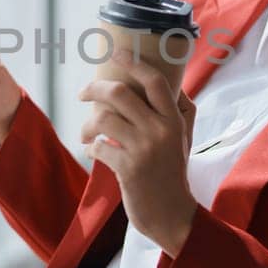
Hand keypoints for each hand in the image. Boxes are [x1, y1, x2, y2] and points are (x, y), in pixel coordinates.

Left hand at [77, 53, 198, 257]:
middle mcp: (161, 130)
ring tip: (85, 133)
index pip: (155, 82)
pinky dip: (91, 148)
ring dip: (87, 125)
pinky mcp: (128, 169)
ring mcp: (144, 150)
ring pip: (103, 119)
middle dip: (94, 89)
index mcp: (175, 120)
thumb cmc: (173, 172)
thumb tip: (169, 82)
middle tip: (83, 94)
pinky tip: (94, 152)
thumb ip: (180, 110)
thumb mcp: (184, 138)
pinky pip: (98, 147)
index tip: (116, 54)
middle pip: (120, 94)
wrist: (172, 214)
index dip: (134, 63)